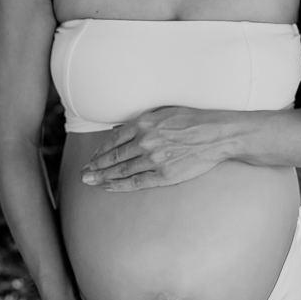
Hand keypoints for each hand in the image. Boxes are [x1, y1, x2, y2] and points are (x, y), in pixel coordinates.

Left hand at [80, 107, 234, 191]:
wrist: (217, 134)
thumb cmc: (194, 120)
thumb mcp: (164, 112)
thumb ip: (142, 121)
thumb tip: (119, 129)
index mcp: (144, 123)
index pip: (114, 139)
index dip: (101, 150)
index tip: (93, 157)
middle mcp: (145, 141)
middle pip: (113, 157)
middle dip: (95, 166)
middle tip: (83, 174)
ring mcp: (153, 159)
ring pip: (121, 171)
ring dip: (102, 177)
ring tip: (90, 182)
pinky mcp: (164, 175)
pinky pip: (136, 182)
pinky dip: (119, 186)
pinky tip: (108, 187)